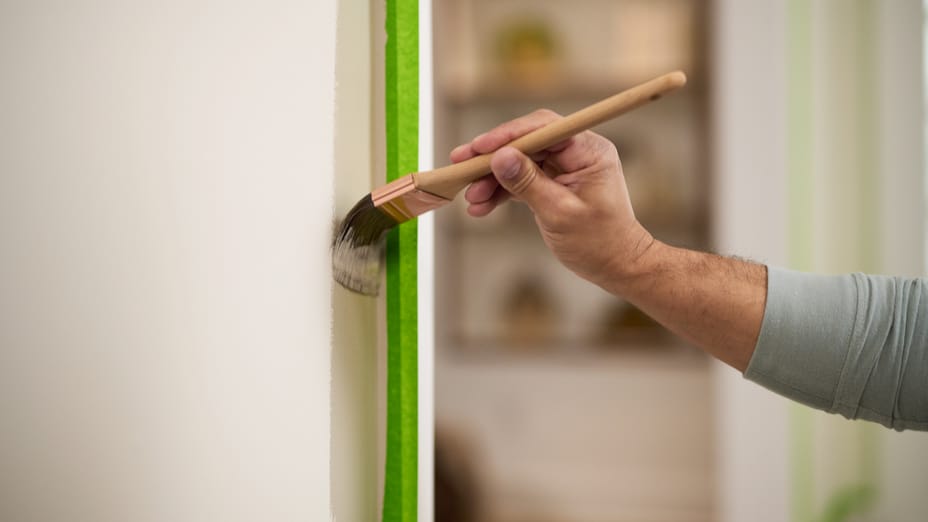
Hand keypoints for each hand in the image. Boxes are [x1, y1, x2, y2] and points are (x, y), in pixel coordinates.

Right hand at [451, 109, 653, 290]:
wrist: (616, 266)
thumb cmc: (598, 242)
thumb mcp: (559, 213)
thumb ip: (528, 183)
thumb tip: (499, 157)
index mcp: (588, 151)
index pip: (544, 128)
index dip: (509, 134)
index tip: (479, 147)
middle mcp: (577, 153)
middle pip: (527, 143)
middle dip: (493, 157)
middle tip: (461, 165)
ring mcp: (564, 168)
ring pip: (520, 162)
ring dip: (492, 179)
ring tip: (470, 198)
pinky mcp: (553, 183)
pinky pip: (522, 180)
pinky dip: (502, 192)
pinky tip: (481, 207)